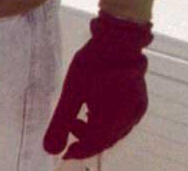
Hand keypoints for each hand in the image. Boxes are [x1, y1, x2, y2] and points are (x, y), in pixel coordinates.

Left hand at [43, 11, 152, 159]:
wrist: (118, 35)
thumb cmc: (94, 60)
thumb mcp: (72, 89)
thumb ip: (61, 120)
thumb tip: (49, 151)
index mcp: (118, 118)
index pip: (98, 144)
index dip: (80, 151)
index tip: (64, 153)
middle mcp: (132, 117)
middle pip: (107, 138)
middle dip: (86, 137)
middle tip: (69, 125)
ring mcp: (137, 108)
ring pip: (114, 129)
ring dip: (95, 128)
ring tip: (79, 116)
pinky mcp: (138, 98)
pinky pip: (122, 117)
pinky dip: (106, 118)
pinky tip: (93, 108)